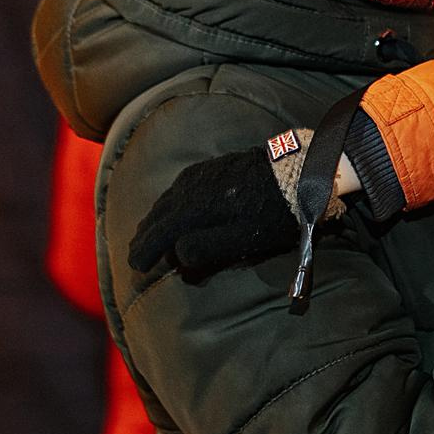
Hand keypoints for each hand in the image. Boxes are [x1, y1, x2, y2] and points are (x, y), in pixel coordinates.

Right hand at [129, 147, 301, 278]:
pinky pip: (178, 188)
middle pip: (158, 215)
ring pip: (166, 200)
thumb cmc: (274, 212)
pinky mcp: (211, 167)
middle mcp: (191, 188)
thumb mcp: (244, 239)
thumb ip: (207, 248)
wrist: (298, 171)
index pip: (159, 233)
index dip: (145, 251)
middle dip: (145, 236)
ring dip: (154, 219)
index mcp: (195, 208)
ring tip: (147, 234)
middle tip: (135, 254)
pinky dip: (168, 203)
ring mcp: (200, 175)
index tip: (135, 266)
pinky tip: (170, 208)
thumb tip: (176, 254)